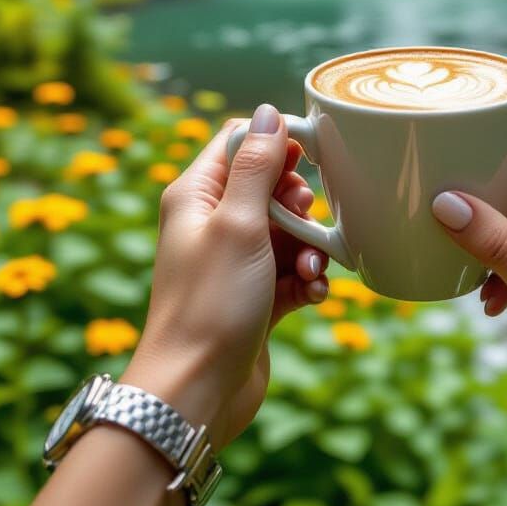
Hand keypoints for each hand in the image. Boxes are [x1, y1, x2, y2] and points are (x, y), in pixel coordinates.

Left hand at [122, 104, 328, 449]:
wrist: (194, 394)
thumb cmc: (209, 303)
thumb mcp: (238, 223)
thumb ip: (256, 165)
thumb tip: (268, 111)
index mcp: (196, 195)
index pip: (240, 141)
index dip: (278, 142)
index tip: (313, 155)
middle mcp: (212, 222)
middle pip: (270, 186)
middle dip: (299, 203)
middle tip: (305, 220)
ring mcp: (234, 261)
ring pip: (288, 232)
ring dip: (310, 247)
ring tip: (312, 270)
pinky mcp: (254, 295)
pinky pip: (291, 271)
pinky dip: (307, 279)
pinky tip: (312, 295)